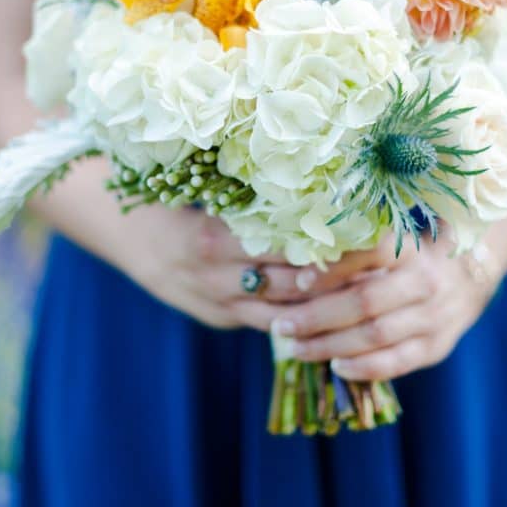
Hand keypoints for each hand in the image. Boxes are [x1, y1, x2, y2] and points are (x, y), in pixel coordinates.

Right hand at [119, 207, 406, 332]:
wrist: (126, 238)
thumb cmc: (172, 201)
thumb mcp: (206, 193)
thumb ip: (252, 195)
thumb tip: (315, 181)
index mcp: (212, 241)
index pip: (284, 248)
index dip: (326, 245)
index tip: (365, 232)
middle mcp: (216, 279)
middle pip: (290, 285)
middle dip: (335, 277)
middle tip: (380, 263)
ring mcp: (218, 305)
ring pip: (284, 314)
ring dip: (326, 305)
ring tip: (369, 290)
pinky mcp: (222, 319)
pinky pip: (269, 324)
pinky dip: (302, 319)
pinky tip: (335, 310)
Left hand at [267, 233, 496, 380]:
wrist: (469, 279)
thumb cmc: (412, 258)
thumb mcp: (392, 244)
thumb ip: (354, 252)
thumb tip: (295, 261)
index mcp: (411, 250)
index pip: (372, 253)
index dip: (334, 267)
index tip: (299, 279)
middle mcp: (425, 282)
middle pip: (366, 301)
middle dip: (317, 316)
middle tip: (283, 324)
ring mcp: (433, 317)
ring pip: (376, 336)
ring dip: (331, 345)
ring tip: (296, 348)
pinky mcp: (436, 347)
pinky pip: (396, 363)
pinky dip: (363, 368)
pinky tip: (335, 368)